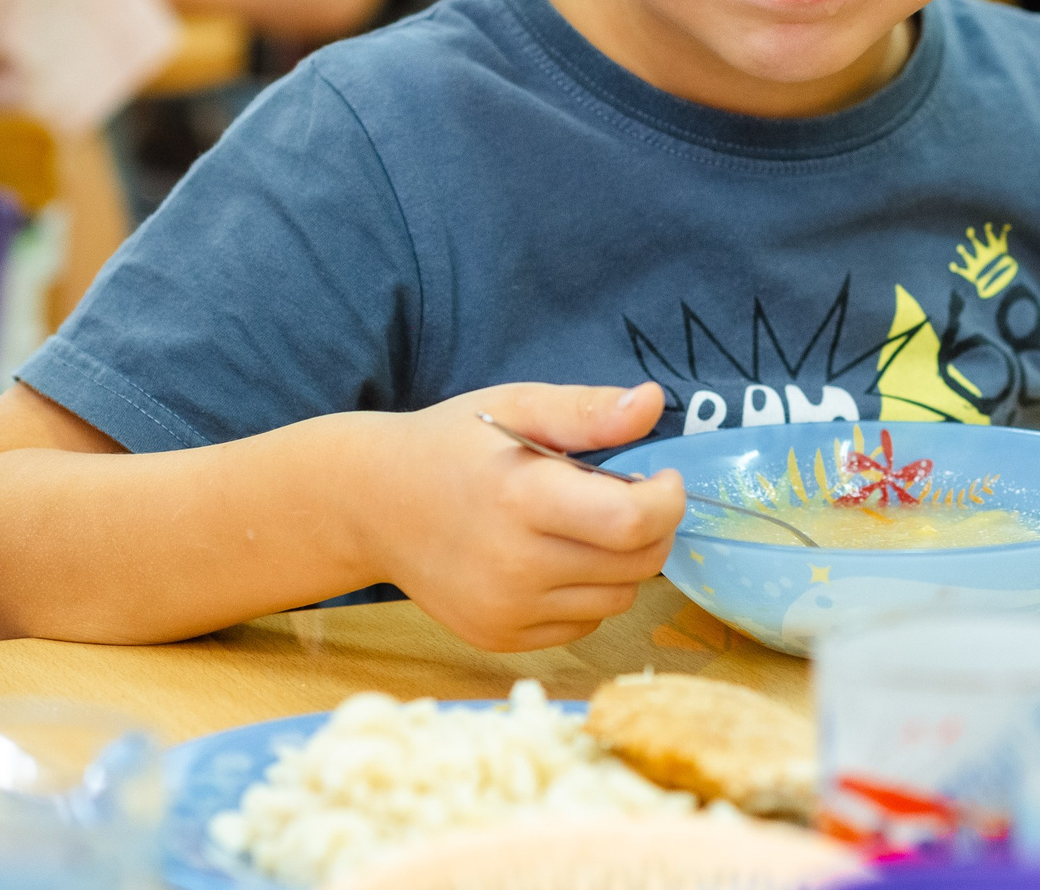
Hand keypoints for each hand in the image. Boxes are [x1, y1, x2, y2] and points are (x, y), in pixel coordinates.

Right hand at [356, 382, 684, 651]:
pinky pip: (583, 624)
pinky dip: (589, 593)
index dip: (666, 500)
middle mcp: (513, 565)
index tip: (661, 478)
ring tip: (587, 525)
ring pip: (618, 599)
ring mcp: (505, 610)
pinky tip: (557, 557)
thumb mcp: (517, 405)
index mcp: (521, 498)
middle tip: (628, 496)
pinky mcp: (499, 637)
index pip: (632, 522)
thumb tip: (651, 403)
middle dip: (652, 528)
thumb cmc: (450, 446)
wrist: (373, 505)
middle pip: (636, 565)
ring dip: (623, 563)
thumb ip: (587, 410)